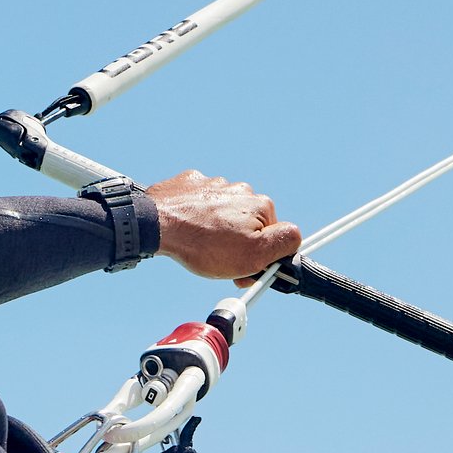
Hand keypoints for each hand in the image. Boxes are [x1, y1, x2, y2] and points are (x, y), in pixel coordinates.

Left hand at [146, 170, 301, 281]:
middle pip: (247, 224)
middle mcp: (240, 189)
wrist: (156, 225)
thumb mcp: (253, 255)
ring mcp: (213, 184)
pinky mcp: (189, 183)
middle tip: (219, 260)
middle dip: (237, 243)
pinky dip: (195, 216)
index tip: (242, 269)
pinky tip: (186, 227)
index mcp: (260, 205)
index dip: (259, 257)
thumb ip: (284, 244)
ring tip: (198, 244)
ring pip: (222, 213)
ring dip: (215, 229)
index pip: (271, 235)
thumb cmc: (204, 245)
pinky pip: (199, 202)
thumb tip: (296, 237)